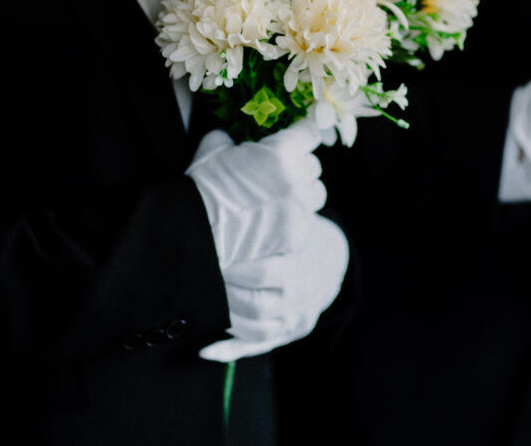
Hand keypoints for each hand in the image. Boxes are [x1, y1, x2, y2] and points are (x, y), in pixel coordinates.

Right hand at [186, 118, 326, 268]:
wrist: (197, 230)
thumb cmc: (203, 185)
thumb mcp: (215, 147)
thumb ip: (233, 135)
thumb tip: (235, 135)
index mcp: (281, 153)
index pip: (310, 133)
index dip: (303, 132)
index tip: (299, 135)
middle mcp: (296, 180)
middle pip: (314, 164)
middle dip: (299, 163)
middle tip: (280, 169)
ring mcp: (299, 210)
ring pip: (317, 192)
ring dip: (304, 190)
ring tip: (283, 194)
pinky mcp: (296, 235)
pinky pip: (308, 218)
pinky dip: (296, 215)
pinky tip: (276, 216)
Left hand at [200, 214, 348, 361]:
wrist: (332, 264)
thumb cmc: (301, 236)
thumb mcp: (294, 221)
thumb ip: (268, 211)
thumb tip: (229, 178)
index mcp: (300, 268)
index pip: (264, 273)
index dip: (233, 269)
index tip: (209, 257)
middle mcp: (298, 300)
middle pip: (256, 305)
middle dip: (224, 293)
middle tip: (198, 278)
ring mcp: (292, 321)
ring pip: (254, 330)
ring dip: (223, 319)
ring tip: (198, 303)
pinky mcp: (285, 335)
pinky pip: (255, 348)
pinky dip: (228, 351)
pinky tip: (204, 349)